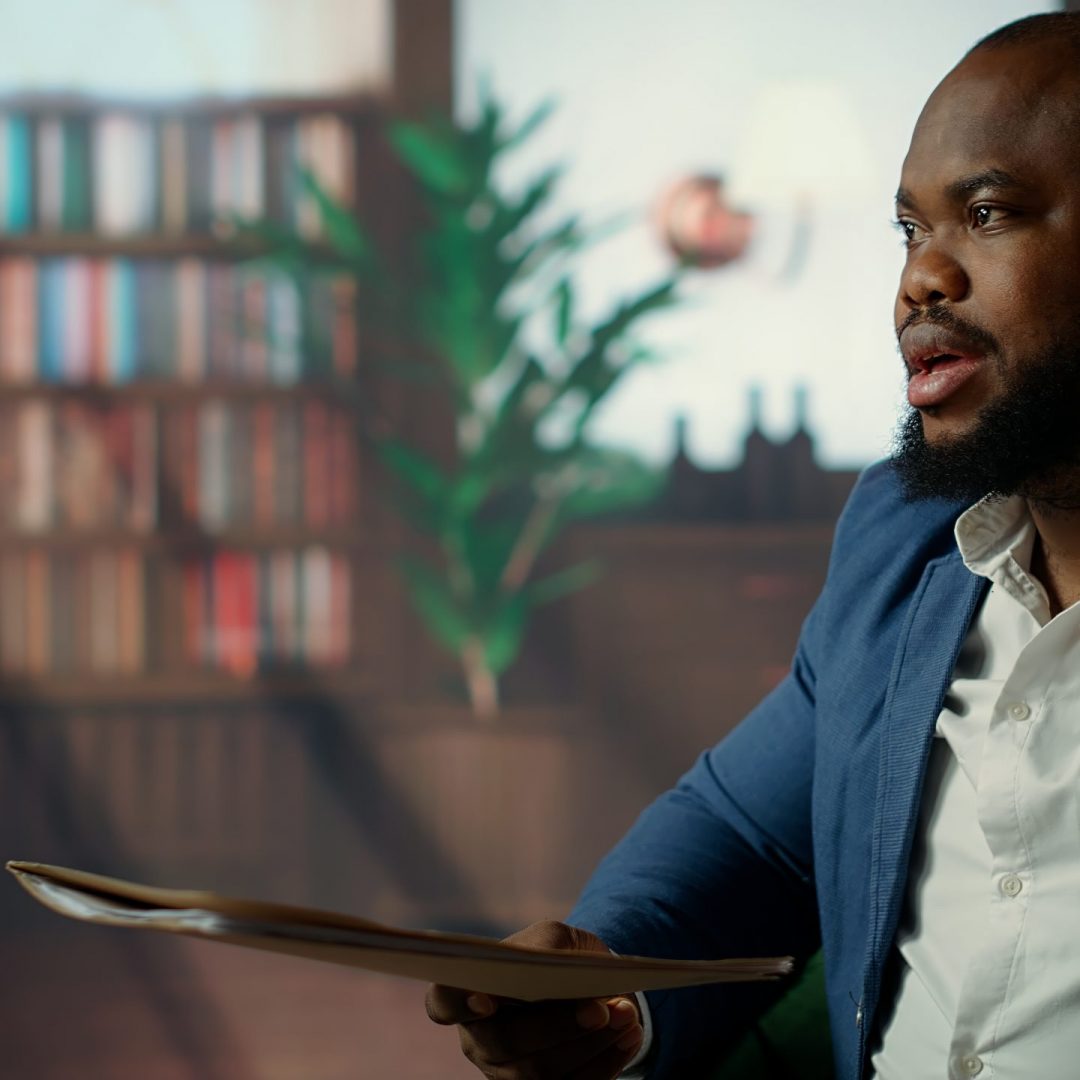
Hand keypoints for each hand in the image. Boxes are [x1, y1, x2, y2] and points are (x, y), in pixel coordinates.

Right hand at [425, 920, 645, 1079]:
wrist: (580, 981)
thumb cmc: (556, 954)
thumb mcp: (554, 937)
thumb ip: (550, 949)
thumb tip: (561, 978)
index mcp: (467, 991)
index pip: (443, 1001)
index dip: (459, 1002)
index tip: (487, 998)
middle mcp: (478, 1039)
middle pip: (506, 1043)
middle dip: (557, 1027)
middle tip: (600, 1010)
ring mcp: (506, 1074)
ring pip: (540, 1073)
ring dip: (590, 1046)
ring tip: (628, 1015)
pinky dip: (606, 1064)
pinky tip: (631, 1037)